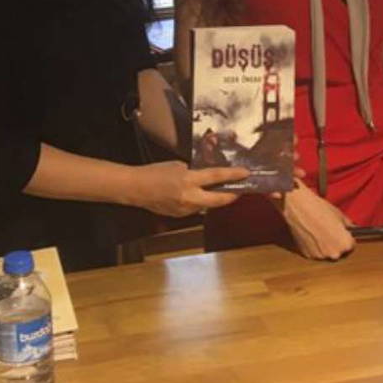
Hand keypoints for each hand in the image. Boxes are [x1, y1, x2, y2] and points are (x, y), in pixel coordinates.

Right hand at [129, 162, 248, 217]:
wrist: (136, 189)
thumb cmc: (155, 172)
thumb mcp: (177, 166)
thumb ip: (193, 172)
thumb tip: (205, 176)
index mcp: (188, 180)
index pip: (216, 177)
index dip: (233, 175)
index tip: (246, 173)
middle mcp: (189, 197)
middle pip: (218, 200)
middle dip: (232, 195)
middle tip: (240, 190)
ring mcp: (185, 209)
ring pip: (207, 205)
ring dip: (215, 198)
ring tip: (220, 191)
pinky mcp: (180, 215)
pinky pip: (196, 208)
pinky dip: (201, 202)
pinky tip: (199, 196)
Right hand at [278, 181, 355, 259]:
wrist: (298, 207)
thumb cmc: (319, 209)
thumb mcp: (340, 215)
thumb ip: (349, 225)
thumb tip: (352, 228)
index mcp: (345, 244)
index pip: (351, 246)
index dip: (347, 237)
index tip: (343, 233)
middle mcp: (334, 254)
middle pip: (339, 252)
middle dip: (336, 243)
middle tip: (330, 231)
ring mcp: (320, 256)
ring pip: (326, 253)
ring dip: (325, 246)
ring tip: (319, 232)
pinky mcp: (307, 255)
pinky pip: (315, 252)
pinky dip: (314, 246)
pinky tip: (311, 234)